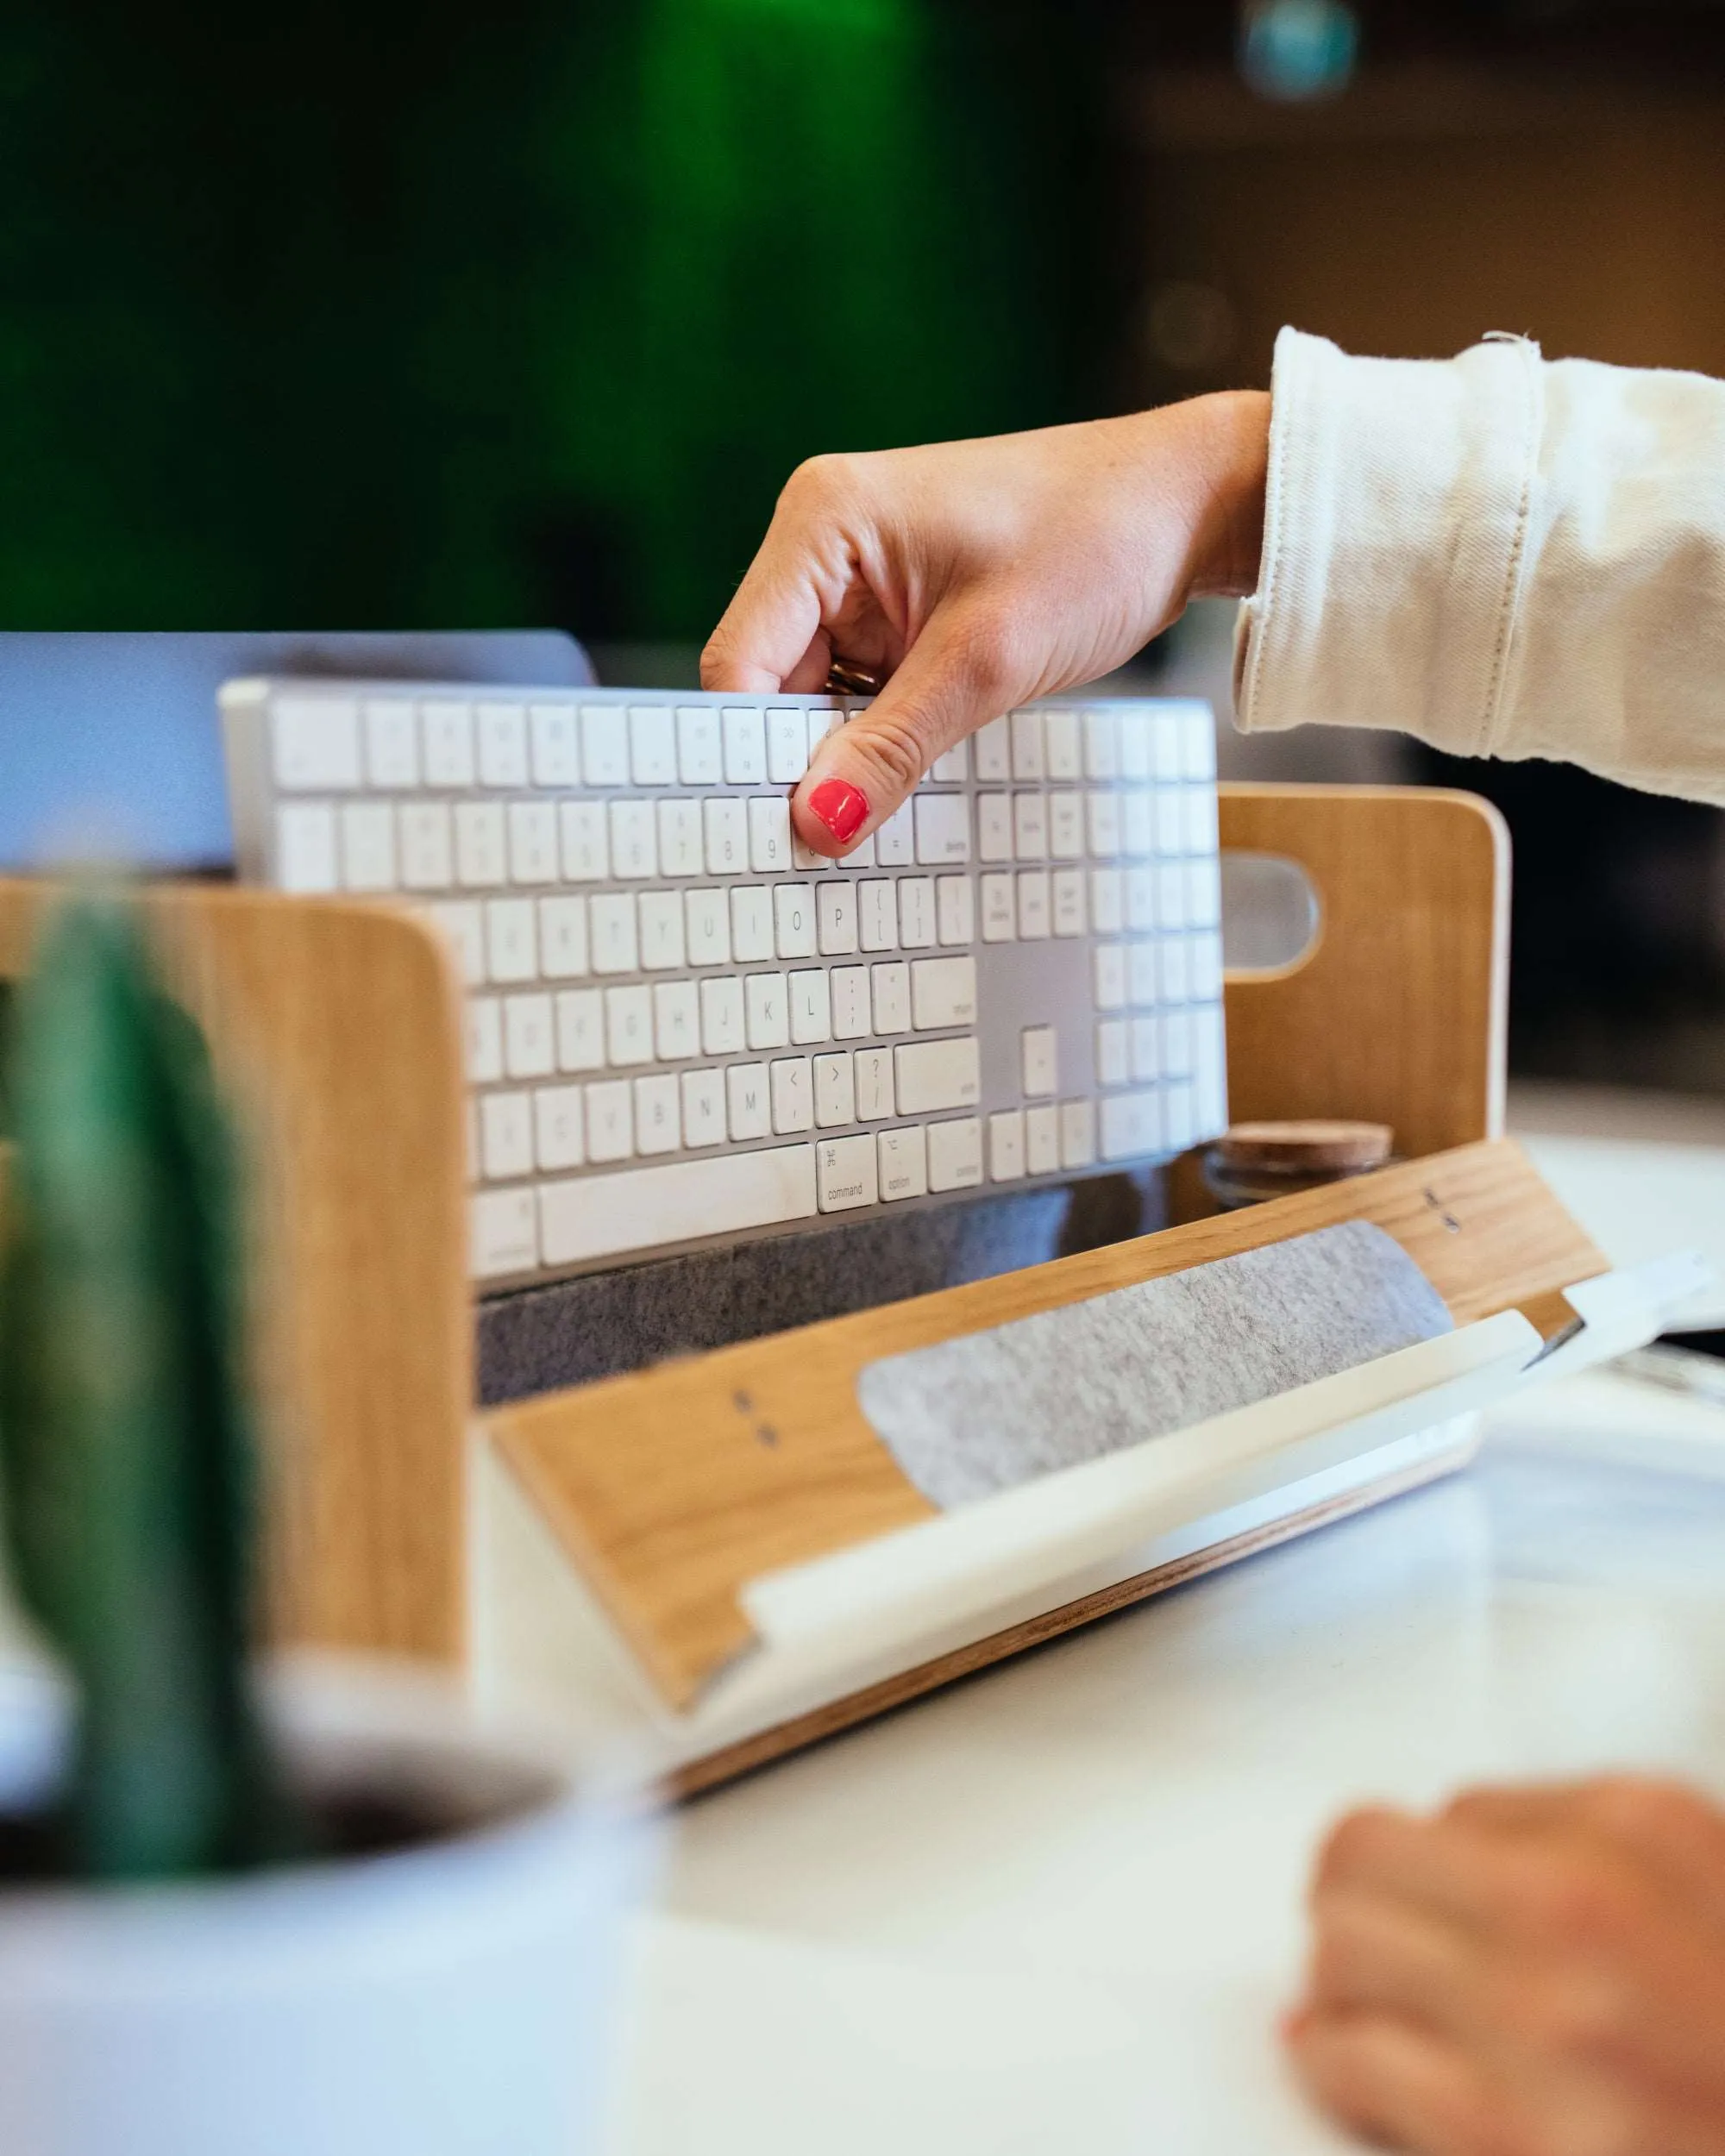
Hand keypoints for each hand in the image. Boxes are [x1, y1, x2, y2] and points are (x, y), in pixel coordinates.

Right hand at [700, 392, 1268, 855]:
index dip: (749, 755)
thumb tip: (815, 827)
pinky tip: (901, 782)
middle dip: (800, 763)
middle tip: (822, 853)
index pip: (741, 663)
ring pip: (815, 701)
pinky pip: (861, 696)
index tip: (772, 836)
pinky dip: (879, 742)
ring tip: (874, 819)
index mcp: (822, 522)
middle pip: (770, 687)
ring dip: (845, 758)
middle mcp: (824, 544)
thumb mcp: (989, 661)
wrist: (1186, 505)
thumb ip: (891, 749)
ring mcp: (860, 581)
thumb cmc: (1098, 541)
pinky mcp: (899, 613)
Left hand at [1287, 1777, 1724, 2154]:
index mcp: (1647, 1831)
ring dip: (1342, 1984)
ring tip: (1363, 2015)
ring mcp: (1543, 2014)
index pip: (1463, 1807)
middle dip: (1359, 1902)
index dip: (1446, 1872)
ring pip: (1340, 1945)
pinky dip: (1336, 2066)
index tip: (1440, 1913)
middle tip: (1368, 1947)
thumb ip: (1611, 1863)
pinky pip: (1348, 2056)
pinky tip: (1359, 2077)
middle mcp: (1584, 1902)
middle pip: (1368, 1853)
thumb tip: (1461, 1858)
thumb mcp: (1717, 1903)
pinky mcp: (1503, 2128)